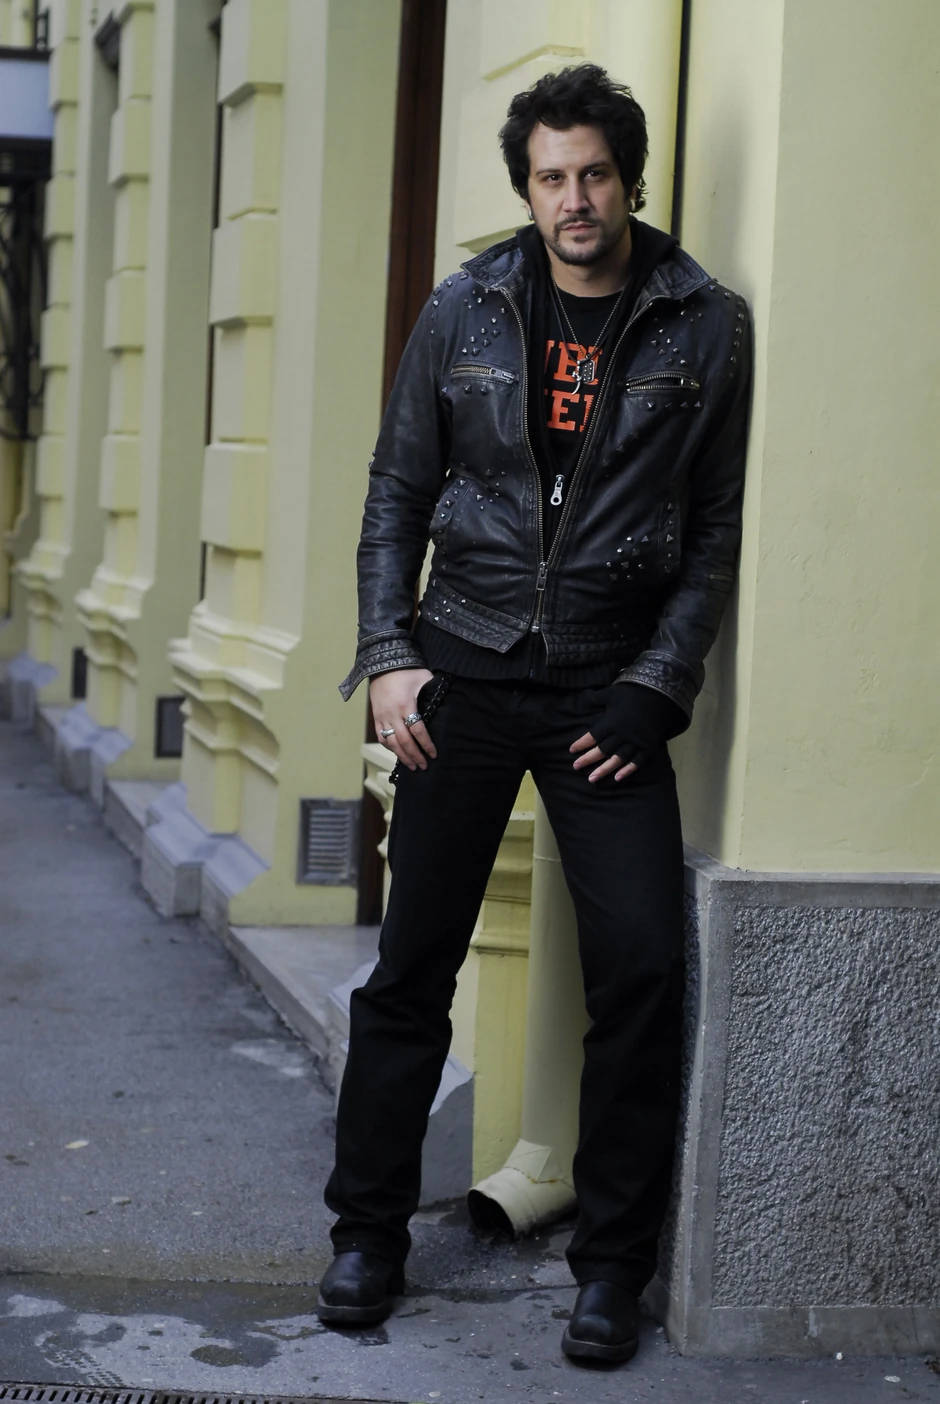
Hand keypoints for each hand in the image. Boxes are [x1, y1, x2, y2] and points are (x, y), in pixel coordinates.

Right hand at [370, 668, 436, 771]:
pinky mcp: (376, 717)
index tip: (434, 754)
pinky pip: (381, 737)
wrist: (382, 664)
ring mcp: (382, 717)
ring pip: (391, 743)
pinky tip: (398, 753)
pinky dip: (390, 747)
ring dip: (402, 756)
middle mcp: (392, 714)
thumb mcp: (424, 678)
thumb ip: (434, 691)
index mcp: (406, 705)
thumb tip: (448, 702)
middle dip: (415, 756)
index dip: (426, 744)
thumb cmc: (406, 670)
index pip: (417, 730)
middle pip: (404, 741)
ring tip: (412, 766)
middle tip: (424, 766)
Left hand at [570, 682, 685, 781]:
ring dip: (604, 770)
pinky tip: (617, 778)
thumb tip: (581, 700)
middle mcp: (623, 734)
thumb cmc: (631, 692)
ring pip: (617, 759)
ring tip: (592, 779)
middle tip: (576, 767)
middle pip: (603, 750)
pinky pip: (637, 761)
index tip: (571, 750)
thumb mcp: (610, 693)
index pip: (593, 736)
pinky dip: (627, 770)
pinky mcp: (648, 746)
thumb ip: (595, 699)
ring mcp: (636, 741)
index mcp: (612, 721)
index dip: (582, 744)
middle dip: (588, 759)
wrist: (659, 694)